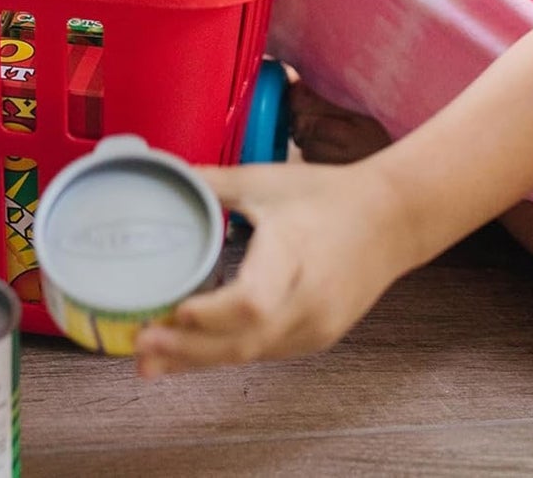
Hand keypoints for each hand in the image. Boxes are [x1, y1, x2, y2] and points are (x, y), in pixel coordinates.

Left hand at [133, 159, 411, 376]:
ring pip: (251, 353)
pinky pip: (265, 352)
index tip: (171, 312)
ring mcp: (315, 327)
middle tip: (141, 349)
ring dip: (201, 359)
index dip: (210, 315)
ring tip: (152, 361)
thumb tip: (163, 171)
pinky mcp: (317, 338)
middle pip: (243, 340)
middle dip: (189, 350)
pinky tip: (194, 351)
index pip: (252, 301)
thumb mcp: (265, 180)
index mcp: (293, 255)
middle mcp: (307, 302)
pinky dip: (228, 352)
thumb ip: (212, 182)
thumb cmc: (327, 195)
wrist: (391, 219)